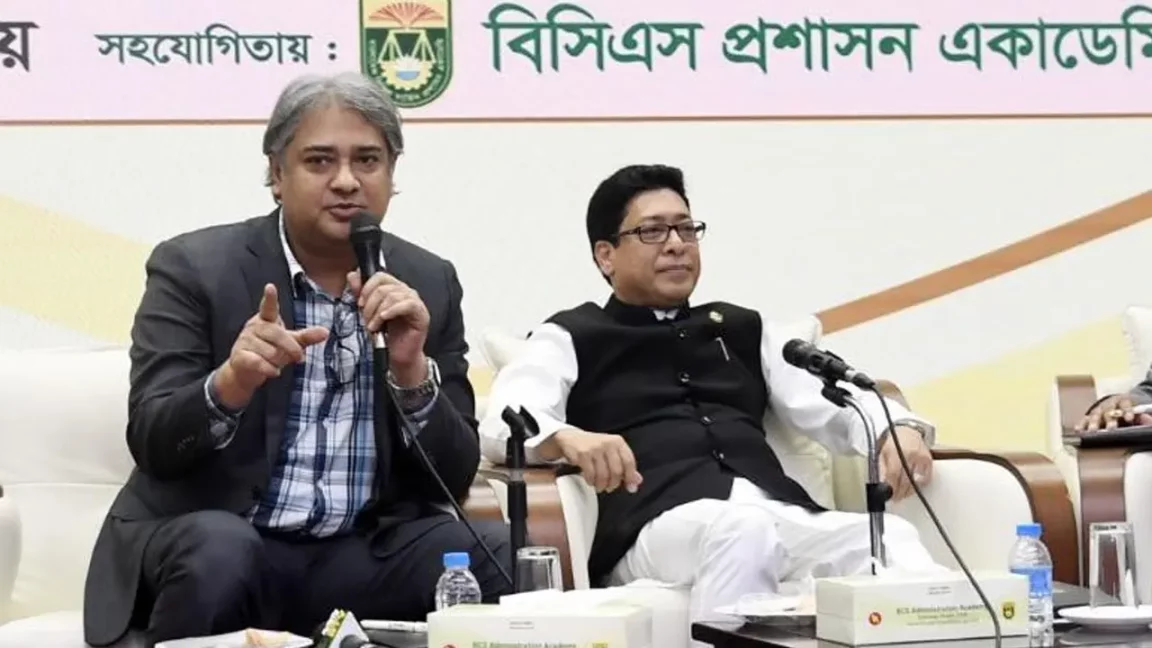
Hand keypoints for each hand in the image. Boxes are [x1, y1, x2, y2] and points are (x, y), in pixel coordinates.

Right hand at [216, 284, 328, 408]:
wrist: (245, 371)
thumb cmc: (270, 352)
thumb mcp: (290, 342)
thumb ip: (306, 337)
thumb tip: (326, 332)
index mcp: (266, 319)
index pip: (269, 307)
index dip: (270, 298)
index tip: (270, 286)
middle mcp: (254, 327)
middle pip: (278, 335)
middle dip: (291, 349)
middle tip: (299, 358)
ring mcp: (244, 340)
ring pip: (270, 352)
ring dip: (278, 362)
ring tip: (276, 363)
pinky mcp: (239, 355)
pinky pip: (259, 363)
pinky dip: (269, 369)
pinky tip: (273, 371)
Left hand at [347, 271, 429, 384]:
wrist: (398, 356)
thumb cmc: (385, 335)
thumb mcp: (368, 312)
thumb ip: (361, 293)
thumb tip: (352, 275)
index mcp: (394, 288)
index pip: (380, 276)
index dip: (367, 288)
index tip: (360, 303)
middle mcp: (406, 292)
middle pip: (384, 286)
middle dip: (370, 304)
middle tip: (366, 320)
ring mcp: (415, 301)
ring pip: (392, 295)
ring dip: (378, 312)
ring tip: (374, 326)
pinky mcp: (421, 313)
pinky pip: (407, 304)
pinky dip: (391, 311)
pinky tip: (384, 319)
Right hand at [549, 428, 642, 493]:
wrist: (572, 439)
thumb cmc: (594, 447)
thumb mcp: (612, 453)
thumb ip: (625, 467)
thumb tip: (637, 481)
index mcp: (618, 442)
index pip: (629, 462)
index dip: (630, 477)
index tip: (630, 487)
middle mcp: (608, 443)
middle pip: (617, 471)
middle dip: (613, 484)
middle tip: (610, 488)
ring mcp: (595, 448)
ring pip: (604, 475)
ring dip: (601, 485)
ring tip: (599, 486)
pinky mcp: (583, 454)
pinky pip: (591, 474)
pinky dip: (591, 482)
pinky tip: (591, 481)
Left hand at [879, 426, 932, 500]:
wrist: (908, 432)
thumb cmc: (893, 444)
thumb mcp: (882, 453)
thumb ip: (881, 470)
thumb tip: (880, 486)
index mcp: (895, 451)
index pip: (893, 473)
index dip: (891, 487)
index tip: (888, 495)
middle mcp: (910, 454)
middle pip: (906, 480)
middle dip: (900, 492)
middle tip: (895, 498)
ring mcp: (922, 458)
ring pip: (917, 482)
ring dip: (909, 491)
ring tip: (902, 494)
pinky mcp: (929, 462)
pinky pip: (926, 479)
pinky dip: (919, 486)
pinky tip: (912, 487)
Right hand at [1075, 394, 1151, 431]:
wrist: (1118, 406)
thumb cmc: (1128, 413)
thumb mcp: (1137, 413)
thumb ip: (1143, 418)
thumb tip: (1146, 419)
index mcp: (1123, 401)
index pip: (1125, 405)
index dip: (1127, 411)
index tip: (1129, 418)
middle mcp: (1109, 405)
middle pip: (1109, 411)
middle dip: (1109, 420)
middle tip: (1110, 429)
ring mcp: (1098, 410)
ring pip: (1095, 415)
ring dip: (1093, 423)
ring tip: (1092, 432)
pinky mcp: (1089, 416)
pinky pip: (1084, 420)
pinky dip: (1081, 424)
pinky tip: (1079, 430)